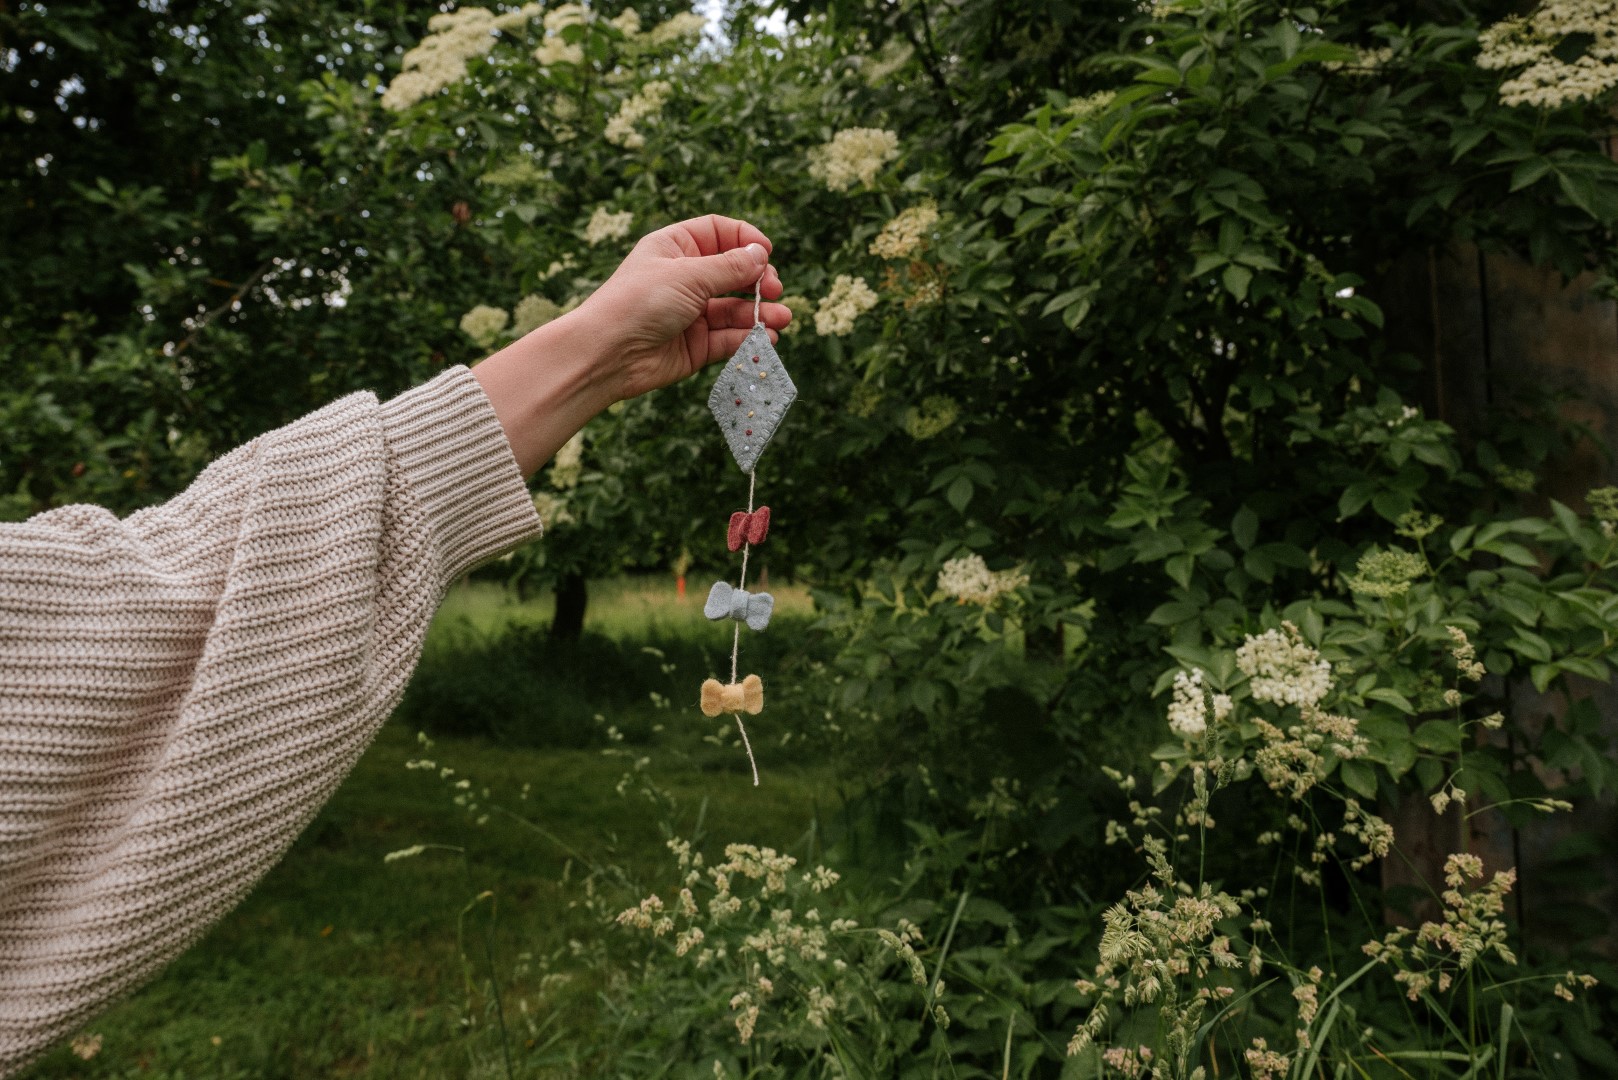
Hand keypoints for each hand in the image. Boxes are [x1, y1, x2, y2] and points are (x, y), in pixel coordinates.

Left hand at [571, 214, 791, 401]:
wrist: (607, 354)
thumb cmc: (639, 302)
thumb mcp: (688, 275)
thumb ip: (729, 267)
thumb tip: (761, 254)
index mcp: (675, 248)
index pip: (718, 232)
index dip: (745, 239)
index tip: (767, 253)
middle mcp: (684, 278)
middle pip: (733, 272)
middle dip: (757, 279)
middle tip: (773, 290)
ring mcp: (690, 313)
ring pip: (734, 308)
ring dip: (760, 313)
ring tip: (782, 318)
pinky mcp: (695, 346)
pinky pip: (728, 338)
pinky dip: (748, 337)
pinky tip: (765, 337)